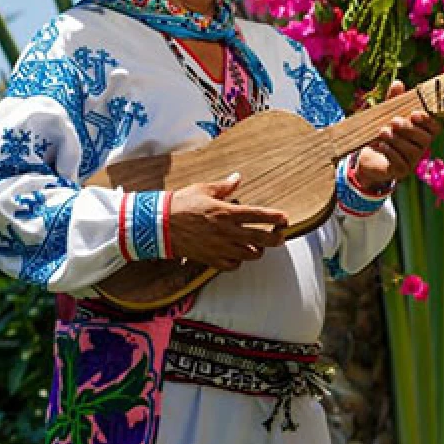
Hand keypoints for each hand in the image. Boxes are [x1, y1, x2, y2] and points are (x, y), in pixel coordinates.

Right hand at [167, 173, 288, 267]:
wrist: (158, 224)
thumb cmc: (180, 204)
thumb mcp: (204, 190)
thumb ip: (224, 187)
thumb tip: (237, 178)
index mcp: (227, 212)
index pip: (260, 216)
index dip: (276, 218)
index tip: (285, 219)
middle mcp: (227, 232)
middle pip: (262, 240)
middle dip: (277, 238)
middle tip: (280, 235)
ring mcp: (220, 248)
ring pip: (250, 255)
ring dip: (258, 251)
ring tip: (258, 245)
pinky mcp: (210, 259)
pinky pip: (232, 266)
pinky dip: (239, 262)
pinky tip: (238, 255)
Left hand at [350, 80, 438, 192]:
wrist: (367, 156)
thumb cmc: (382, 132)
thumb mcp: (385, 114)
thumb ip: (393, 100)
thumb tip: (398, 83)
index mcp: (422, 132)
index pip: (434, 128)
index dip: (428, 121)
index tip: (415, 113)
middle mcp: (421, 147)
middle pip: (424, 139)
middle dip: (409, 129)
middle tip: (394, 121)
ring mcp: (412, 161)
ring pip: (412, 150)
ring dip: (397, 140)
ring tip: (382, 132)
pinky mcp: (401, 171)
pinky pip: (400, 162)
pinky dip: (391, 152)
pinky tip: (381, 145)